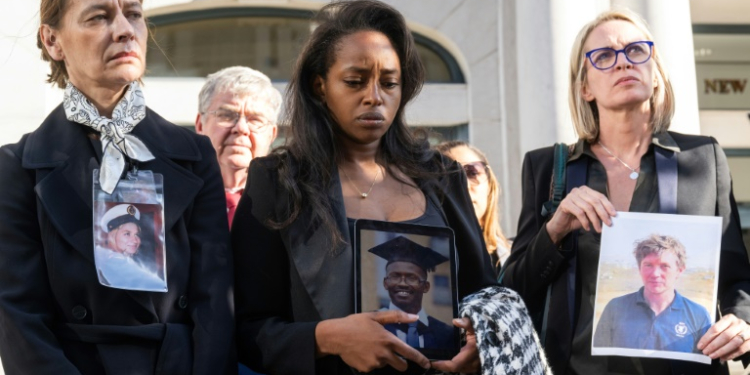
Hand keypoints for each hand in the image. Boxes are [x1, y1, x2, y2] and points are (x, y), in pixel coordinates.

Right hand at [315, 310, 430, 371]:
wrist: (336, 336)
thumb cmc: (355, 324)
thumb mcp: (376, 316)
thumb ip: (396, 317)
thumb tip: (414, 317)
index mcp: (388, 340)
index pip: (409, 353)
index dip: (420, 359)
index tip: (426, 363)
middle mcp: (384, 353)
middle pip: (401, 365)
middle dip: (400, 362)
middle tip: (392, 355)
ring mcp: (375, 363)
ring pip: (385, 364)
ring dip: (381, 359)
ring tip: (369, 348)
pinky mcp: (366, 369)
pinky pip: (373, 367)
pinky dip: (370, 362)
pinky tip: (362, 353)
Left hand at [432, 318, 480, 372]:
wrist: (497, 337)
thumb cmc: (485, 330)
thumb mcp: (476, 324)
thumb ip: (467, 323)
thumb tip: (455, 321)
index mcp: (472, 352)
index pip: (455, 364)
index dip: (443, 365)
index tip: (432, 362)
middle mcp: (474, 362)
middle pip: (456, 369)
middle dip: (444, 367)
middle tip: (432, 361)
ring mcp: (477, 365)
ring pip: (461, 369)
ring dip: (450, 367)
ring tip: (439, 361)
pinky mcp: (477, 365)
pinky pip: (464, 368)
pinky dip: (457, 365)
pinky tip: (449, 360)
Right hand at [546, 186, 616, 243]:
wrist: (561, 225)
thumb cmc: (576, 218)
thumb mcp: (590, 214)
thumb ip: (599, 211)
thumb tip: (612, 214)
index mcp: (586, 190)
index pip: (600, 196)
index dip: (608, 206)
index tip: (614, 215)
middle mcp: (578, 191)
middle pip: (594, 201)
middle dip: (603, 214)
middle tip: (608, 224)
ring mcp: (570, 196)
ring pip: (588, 208)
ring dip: (595, 220)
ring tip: (598, 229)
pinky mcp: (565, 203)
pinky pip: (579, 213)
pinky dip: (585, 222)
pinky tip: (587, 228)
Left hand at [697, 314, 749, 361]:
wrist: (746, 329)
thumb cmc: (730, 328)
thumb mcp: (722, 325)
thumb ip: (714, 332)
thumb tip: (702, 344)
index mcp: (729, 318)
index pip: (716, 328)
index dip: (707, 338)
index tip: (700, 346)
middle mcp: (739, 324)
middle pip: (725, 336)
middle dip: (713, 345)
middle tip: (705, 352)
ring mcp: (747, 332)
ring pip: (734, 343)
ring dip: (721, 351)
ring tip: (712, 356)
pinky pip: (741, 350)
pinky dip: (731, 355)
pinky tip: (722, 358)